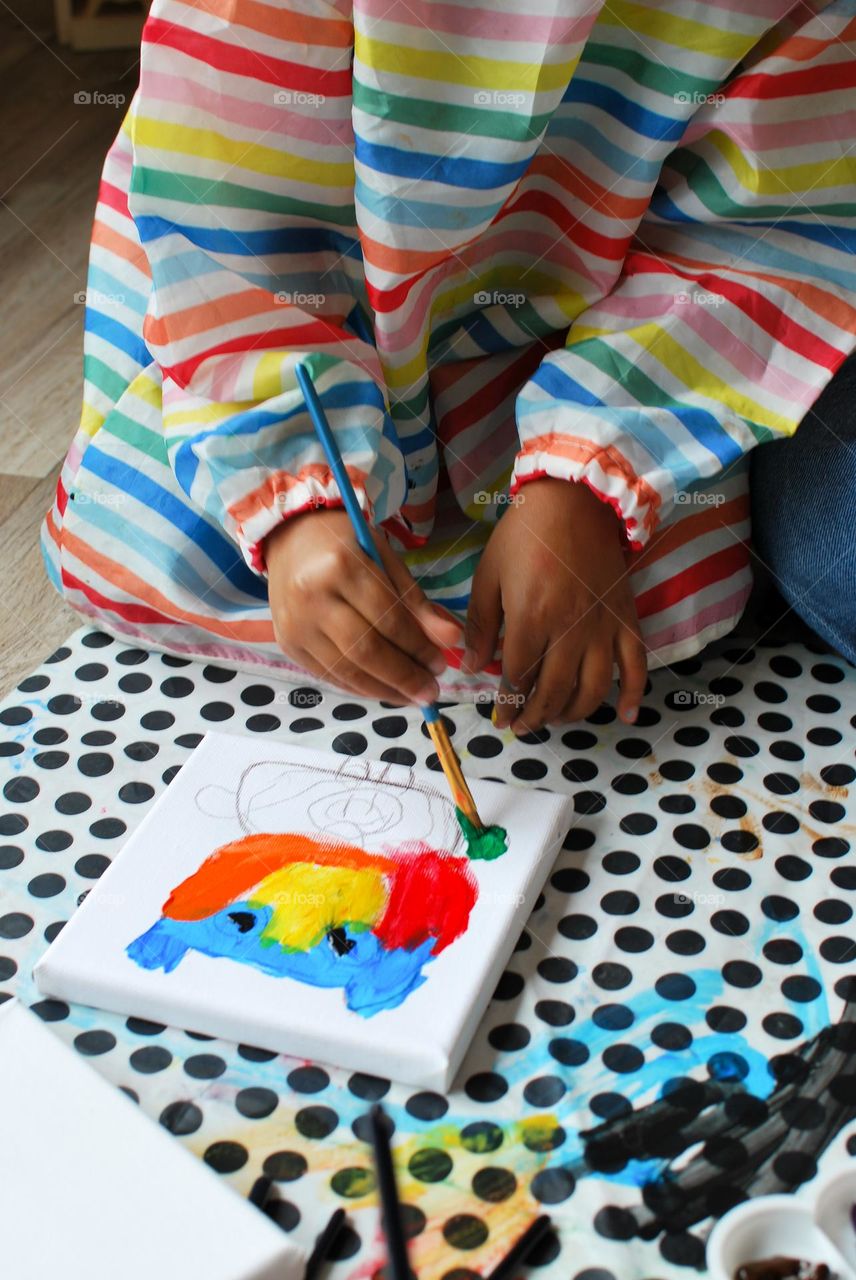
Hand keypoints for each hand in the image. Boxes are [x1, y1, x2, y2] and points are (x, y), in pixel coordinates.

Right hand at [265, 508, 461, 703]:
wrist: (289, 538)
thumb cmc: (345, 543)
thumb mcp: (385, 559)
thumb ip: (415, 601)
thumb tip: (450, 639)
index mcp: (341, 567)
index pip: (388, 618)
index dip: (418, 647)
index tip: (441, 664)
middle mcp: (312, 598)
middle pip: (365, 650)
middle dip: (404, 676)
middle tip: (431, 692)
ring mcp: (295, 624)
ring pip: (346, 670)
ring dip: (384, 690)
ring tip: (412, 697)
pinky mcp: (287, 644)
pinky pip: (329, 675)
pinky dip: (359, 687)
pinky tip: (384, 690)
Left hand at [463, 478, 646, 731]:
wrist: (577, 499)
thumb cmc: (525, 534)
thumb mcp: (489, 574)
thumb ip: (479, 624)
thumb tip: (472, 667)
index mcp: (531, 618)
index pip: (519, 679)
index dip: (508, 705)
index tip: (501, 717)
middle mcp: (570, 630)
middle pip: (554, 692)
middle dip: (534, 717)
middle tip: (522, 727)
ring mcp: (603, 627)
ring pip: (592, 689)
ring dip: (572, 713)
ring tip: (555, 718)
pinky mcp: (627, 619)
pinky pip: (636, 666)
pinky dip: (634, 695)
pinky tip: (627, 716)